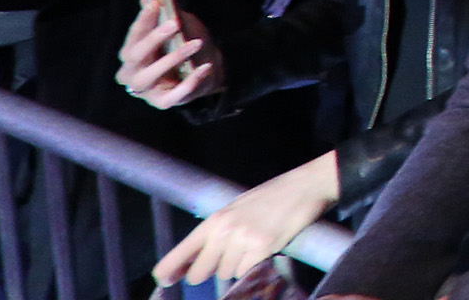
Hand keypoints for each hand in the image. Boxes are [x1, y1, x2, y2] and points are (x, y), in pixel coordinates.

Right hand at [118, 0, 222, 107]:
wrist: (204, 67)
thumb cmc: (184, 44)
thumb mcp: (177, 26)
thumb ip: (164, 14)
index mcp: (131, 52)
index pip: (133, 35)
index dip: (143, 20)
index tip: (155, 4)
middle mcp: (131, 72)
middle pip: (135, 55)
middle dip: (154, 38)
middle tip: (174, 23)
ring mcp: (145, 89)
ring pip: (150, 75)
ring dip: (174, 58)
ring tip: (196, 43)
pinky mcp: (161, 102)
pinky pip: (172, 96)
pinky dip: (189, 83)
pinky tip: (204, 68)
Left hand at [151, 152, 339, 287]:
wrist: (306, 186)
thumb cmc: (272, 196)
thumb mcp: (237, 208)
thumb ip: (216, 232)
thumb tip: (195, 260)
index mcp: (215, 220)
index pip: (182, 251)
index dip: (169, 270)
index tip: (163, 281)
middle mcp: (225, 231)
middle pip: (201, 272)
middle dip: (210, 271)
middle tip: (228, 258)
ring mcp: (243, 241)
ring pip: (226, 273)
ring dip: (236, 266)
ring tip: (253, 246)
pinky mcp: (263, 249)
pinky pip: (247, 272)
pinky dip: (253, 266)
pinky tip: (263, 249)